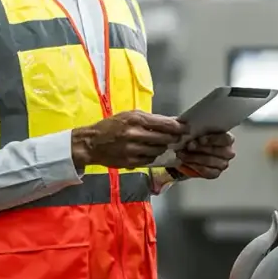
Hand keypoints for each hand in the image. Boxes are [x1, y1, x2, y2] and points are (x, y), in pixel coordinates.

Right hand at [72, 111, 187, 168]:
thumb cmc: (111, 126)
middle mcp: (134, 134)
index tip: (185, 128)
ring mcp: (132, 150)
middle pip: (164, 138)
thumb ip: (150, 119)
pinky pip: (149, 160)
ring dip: (162, 148)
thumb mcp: (129, 116)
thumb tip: (172, 122)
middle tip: (178, 138)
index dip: (177, 127)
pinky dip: (152, 156)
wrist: (91, 143)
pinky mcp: (130, 162)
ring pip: (158, 150)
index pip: (164, 124)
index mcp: (135, 119)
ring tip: (162, 144)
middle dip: (173, 138)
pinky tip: (150, 152)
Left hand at [176, 133, 234, 179]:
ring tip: (182, 154)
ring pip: (210, 161)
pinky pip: (207, 172)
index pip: (226, 139)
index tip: (200, 139)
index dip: (213, 139)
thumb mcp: (196, 130)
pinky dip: (195, 166)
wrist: (188, 153)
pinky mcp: (215, 173)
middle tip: (188, 146)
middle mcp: (228, 152)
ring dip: (194, 157)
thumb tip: (188, 125)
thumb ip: (196, 128)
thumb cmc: (195, 139)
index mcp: (227, 138)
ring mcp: (223, 164)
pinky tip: (186, 162)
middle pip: (218, 151)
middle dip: (201, 148)